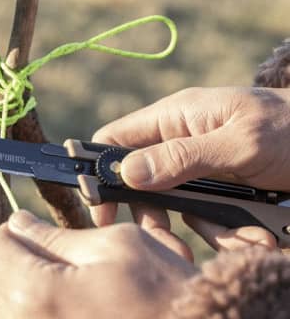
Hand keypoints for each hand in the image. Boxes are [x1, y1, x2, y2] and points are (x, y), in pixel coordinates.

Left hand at [0, 210, 196, 318]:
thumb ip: (54, 235)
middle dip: (21, 258)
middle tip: (57, 252)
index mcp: (36, 293)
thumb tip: (19, 223)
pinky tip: (77, 304)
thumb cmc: (163, 294)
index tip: (32, 226)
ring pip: (10, 306)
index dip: (13, 230)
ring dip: (31, 286)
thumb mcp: (114, 245)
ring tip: (72, 280)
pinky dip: (45, 308)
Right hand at [91, 87, 289, 254]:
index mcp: (174, 117)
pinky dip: (230, 234)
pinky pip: (208, 219)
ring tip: (245, 242)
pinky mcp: (220, 191)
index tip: (102, 206)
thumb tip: (128, 172)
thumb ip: (182, 156)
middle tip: (164, 244)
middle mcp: (179, 142)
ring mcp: (199, 168)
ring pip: (175, 208)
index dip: (101, 170)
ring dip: (202, 231)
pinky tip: (259, 237)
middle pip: (141, 183)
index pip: (116, 138)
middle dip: (154, 216)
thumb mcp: (240, 143)